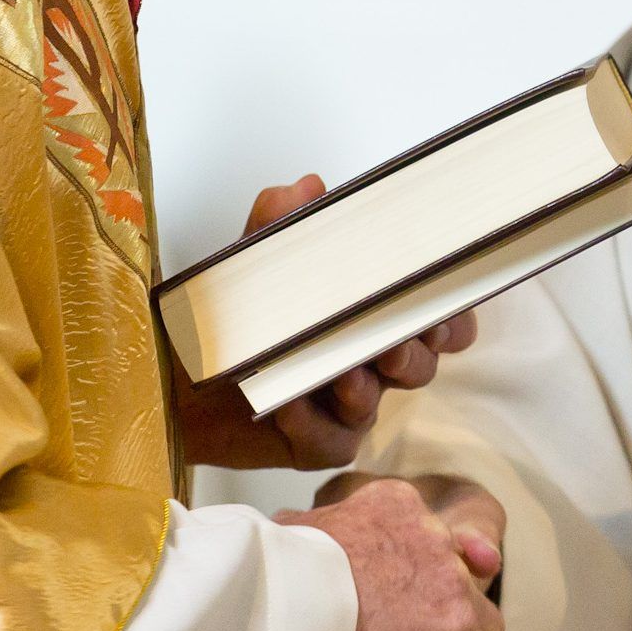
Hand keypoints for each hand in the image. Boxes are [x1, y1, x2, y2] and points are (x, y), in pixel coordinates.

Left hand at [174, 174, 480, 470]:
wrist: (181, 372)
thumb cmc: (237, 315)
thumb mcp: (255, 259)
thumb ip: (280, 221)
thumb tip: (306, 188)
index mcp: (371, 315)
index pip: (437, 319)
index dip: (450, 320)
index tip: (438, 309)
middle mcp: (368, 362)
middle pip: (420, 365)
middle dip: (412, 354)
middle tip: (392, 343)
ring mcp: (345, 407)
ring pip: (377, 405)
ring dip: (360, 388)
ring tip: (335, 372)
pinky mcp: (315, 441)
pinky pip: (332, 443)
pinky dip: (311, 423)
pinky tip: (288, 406)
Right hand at [283, 474, 509, 630]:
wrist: (278, 592)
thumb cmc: (271, 575)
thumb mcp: (295, 546)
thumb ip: (315, 553)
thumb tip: (305, 556)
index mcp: (390, 505)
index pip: (429, 542)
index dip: (443, 571)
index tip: (450, 589)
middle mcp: (428, 532)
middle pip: (457, 586)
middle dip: (454, 626)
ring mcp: (446, 578)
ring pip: (478, 624)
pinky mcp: (455, 627)